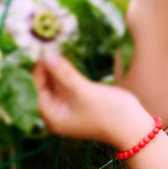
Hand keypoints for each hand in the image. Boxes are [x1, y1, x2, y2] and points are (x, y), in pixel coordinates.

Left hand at [32, 54, 154, 150]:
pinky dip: (63, 70)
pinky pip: (65, 81)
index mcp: (51, 117)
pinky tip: (62, 55)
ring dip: (53, 66)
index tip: (38, 49)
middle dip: (43, 66)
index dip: (35, 70)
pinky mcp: (77, 97)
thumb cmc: (108, 114)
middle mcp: (55, 111)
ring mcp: (66, 104)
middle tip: (43, 43)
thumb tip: (47, 56)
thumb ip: (64, 74)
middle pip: (41, 85)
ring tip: (51, 45)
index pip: (34, 90)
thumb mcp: (83, 92)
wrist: (133, 125)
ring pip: (53, 82)